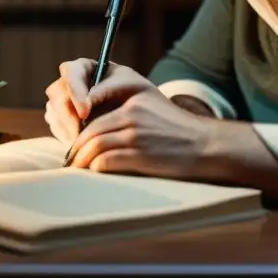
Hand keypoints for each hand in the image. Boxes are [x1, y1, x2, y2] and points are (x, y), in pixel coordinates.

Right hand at [43, 58, 153, 145]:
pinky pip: (58, 129)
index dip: (75, 93)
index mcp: (83, 67)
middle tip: (83, 135)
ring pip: (56, 114)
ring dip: (70, 130)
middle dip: (69, 117)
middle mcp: (68, 83)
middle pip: (57, 95)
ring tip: (88, 143)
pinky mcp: (60, 120)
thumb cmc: (135, 92)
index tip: (85, 113)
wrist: (139, 113)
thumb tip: (86, 106)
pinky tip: (84, 143)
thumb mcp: (127, 85)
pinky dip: (69, 138)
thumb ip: (106, 90)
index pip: (70, 72)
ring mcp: (61, 101)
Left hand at [64, 85, 213, 178]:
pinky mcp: (141, 154)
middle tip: (70, 161)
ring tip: (78, 171)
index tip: (74, 144)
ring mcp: (137, 134)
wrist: (207, 145)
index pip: (96, 115)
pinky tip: (95, 174)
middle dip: (76, 149)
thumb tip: (98, 131)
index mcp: (134, 102)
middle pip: (91, 132)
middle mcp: (133, 114)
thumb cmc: (179, 132)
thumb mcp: (152, 110)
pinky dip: (96, 169)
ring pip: (95, 147)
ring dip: (82, 162)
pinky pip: (106, 161)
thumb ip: (127, 115)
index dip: (79, 131)